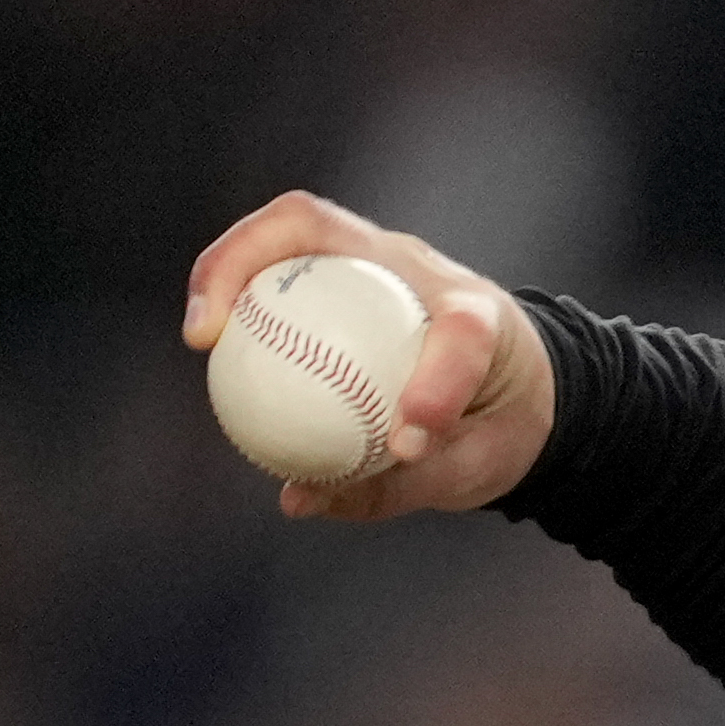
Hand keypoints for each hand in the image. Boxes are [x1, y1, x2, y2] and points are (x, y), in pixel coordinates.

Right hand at [183, 192, 554, 518]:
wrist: (524, 387)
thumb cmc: (498, 427)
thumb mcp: (470, 469)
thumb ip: (392, 486)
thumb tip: (296, 499)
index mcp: (483, 319)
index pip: (462, 332)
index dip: (433, 381)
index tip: (406, 442)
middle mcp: (421, 270)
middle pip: (322, 226)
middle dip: (251, 260)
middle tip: (214, 333)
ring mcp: (378, 260)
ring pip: (289, 231)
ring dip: (229, 267)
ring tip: (201, 335)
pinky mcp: (348, 269)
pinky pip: (282, 269)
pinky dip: (241, 296)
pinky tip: (213, 348)